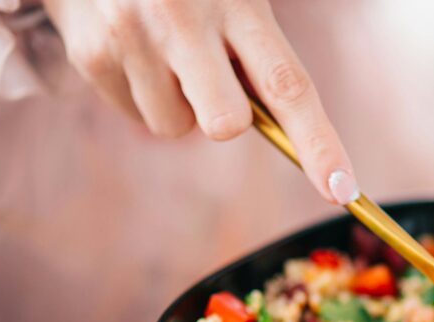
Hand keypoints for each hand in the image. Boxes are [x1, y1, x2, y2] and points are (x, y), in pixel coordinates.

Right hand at [43, 0, 358, 203]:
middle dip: (226, 117)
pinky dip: (139, 90)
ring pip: (175, 128)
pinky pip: (134, 114)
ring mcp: (132, 37)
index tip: (343, 192)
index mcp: (237, 1)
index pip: (288, 87)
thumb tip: (278, 124)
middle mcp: (183, 18)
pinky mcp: (91, 54)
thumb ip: (256, 48)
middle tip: (209, 72)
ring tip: (161, 46)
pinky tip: (131, 45)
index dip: (320, 145)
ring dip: (177, 101)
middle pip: (226, 125)